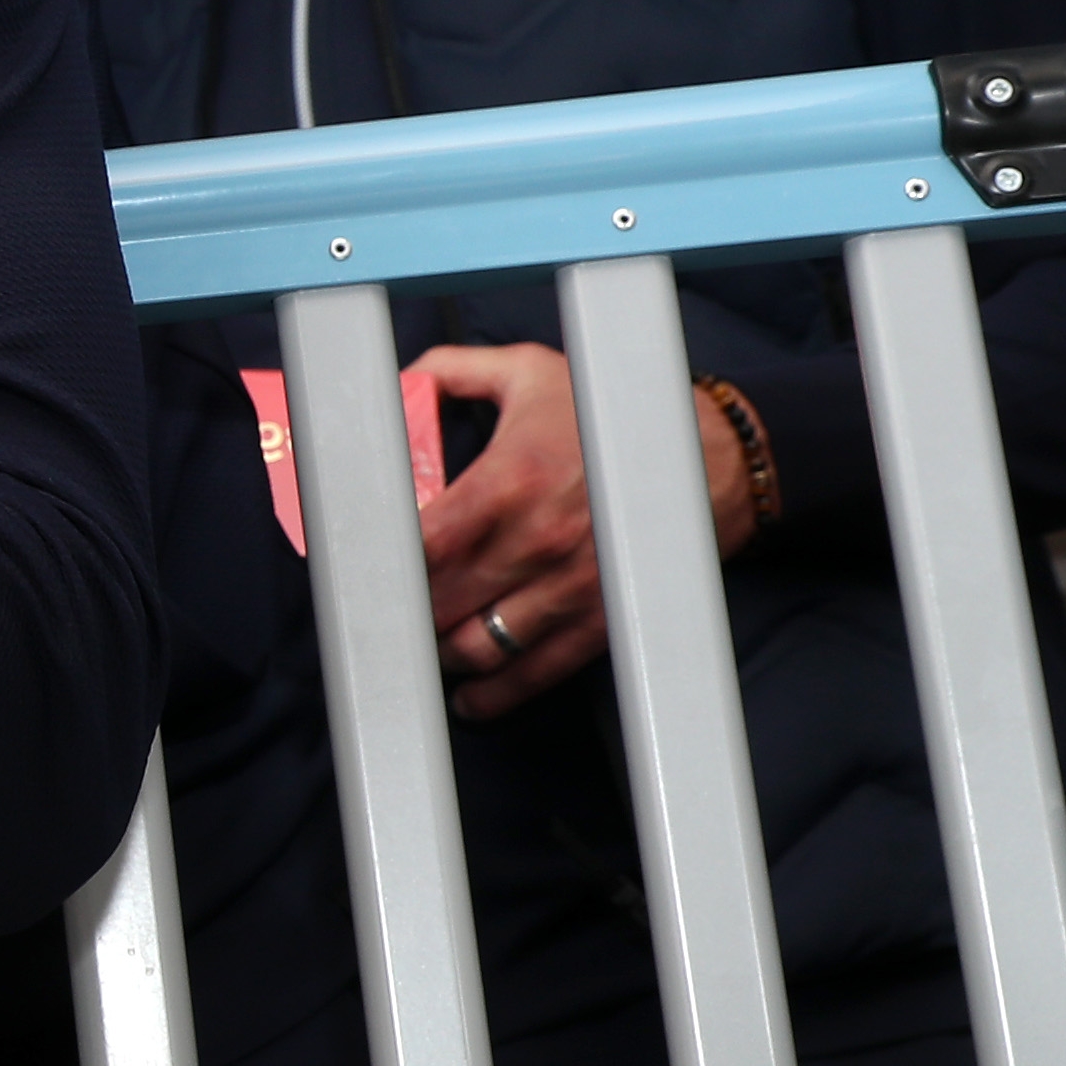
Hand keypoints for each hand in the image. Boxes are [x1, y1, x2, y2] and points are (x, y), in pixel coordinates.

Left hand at [410, 344, 764, 719]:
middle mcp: (535, 542)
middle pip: (438, 603)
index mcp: (509, 481)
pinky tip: (467, 693)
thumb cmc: (608, 416)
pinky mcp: (597, 622)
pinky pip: (533, 673)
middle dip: (403, 611)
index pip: (421, 543)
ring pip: (477, 647)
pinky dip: (492, 694)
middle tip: (382, 609)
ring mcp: (567, 588)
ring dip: (439, 652)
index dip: (381, 564)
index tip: (359, 569)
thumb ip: (451, 372)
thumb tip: (396, 382)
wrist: (706, 459)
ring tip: (423, 641)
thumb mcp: (529, 371)